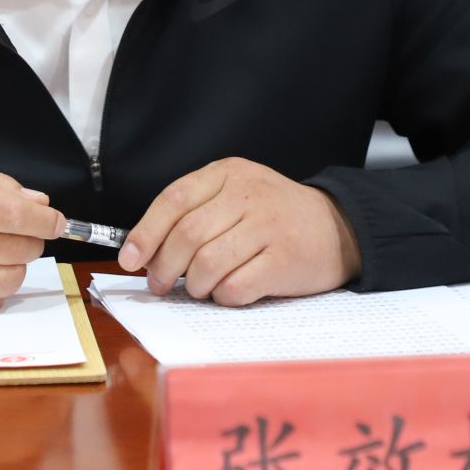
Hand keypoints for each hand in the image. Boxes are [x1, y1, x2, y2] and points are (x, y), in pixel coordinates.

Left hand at [118, 158, 360, 305]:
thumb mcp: (236, 195)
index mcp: (228, 174)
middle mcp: (247, 195)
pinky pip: (236, 287)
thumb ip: (195, 213)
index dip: (145, 233)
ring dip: (194, 285)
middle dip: (164, 267)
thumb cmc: (274, 216)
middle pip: (186, 236)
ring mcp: (268, 227)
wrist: (339, 227)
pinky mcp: (284, 260)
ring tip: (199, 288)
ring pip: (207, 264)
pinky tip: (228, 292)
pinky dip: (223, 296)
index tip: (130, 259)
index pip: (174, 200)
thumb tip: (144, 251)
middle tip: (159, 284)